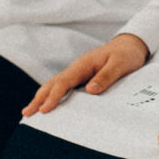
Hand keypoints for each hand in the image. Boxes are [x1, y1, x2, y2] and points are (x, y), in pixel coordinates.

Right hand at [24, 33, 149, 114]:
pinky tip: (49, 105)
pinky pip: (64, 88)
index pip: (64, 81)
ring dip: (42, 97)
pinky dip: (54, 96)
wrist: (131, 45)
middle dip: (39, 98)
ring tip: (30, 111)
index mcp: (83, 64)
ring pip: (55, 85)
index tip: (44, 109)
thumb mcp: (120, 64)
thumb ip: (106, 76)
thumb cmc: (126, 54)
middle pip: (53, 83)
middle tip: (27, 113)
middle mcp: (77, 68)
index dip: (53, 96)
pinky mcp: (82, 78)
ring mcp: (78, 73)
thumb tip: (90, 90)